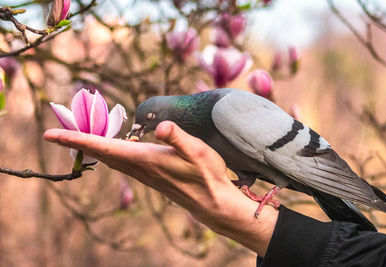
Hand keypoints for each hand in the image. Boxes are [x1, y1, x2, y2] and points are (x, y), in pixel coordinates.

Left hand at [44, 121, 277, 255]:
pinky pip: (119, 162)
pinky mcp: (149, 175)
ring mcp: (143, 173)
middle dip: (76, 142)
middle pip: (100, 153)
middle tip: (55, 133)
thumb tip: (160, 127)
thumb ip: (178, 138)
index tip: (51, 135)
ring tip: (75, 137)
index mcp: (144, 159)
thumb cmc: (206, 176)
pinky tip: (108, 148)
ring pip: (108, 158)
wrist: (211, 201)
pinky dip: (106, 153)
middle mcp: (138, 167)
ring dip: (90, 147)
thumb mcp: (197, 151)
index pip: (103, 146)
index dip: (76, 139)